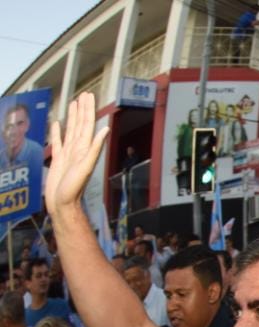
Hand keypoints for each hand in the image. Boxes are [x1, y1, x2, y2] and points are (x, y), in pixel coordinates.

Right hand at [45, 93, 110, 214]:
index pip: (87, 124)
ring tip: (73, 104)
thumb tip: (105, 129)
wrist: (63, 203)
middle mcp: (78, 149)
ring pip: (71, 130)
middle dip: (82, 109)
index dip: (88, 110)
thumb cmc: (74, 188)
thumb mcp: (86, 166)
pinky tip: (56, 124)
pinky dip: (57, 132)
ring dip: (72, 117)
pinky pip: (58, 142)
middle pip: (80, 124)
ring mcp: (68, 154)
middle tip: (83, 95)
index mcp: (85, 148)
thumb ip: (95, 148)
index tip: (88, 96)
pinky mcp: (59, 159)